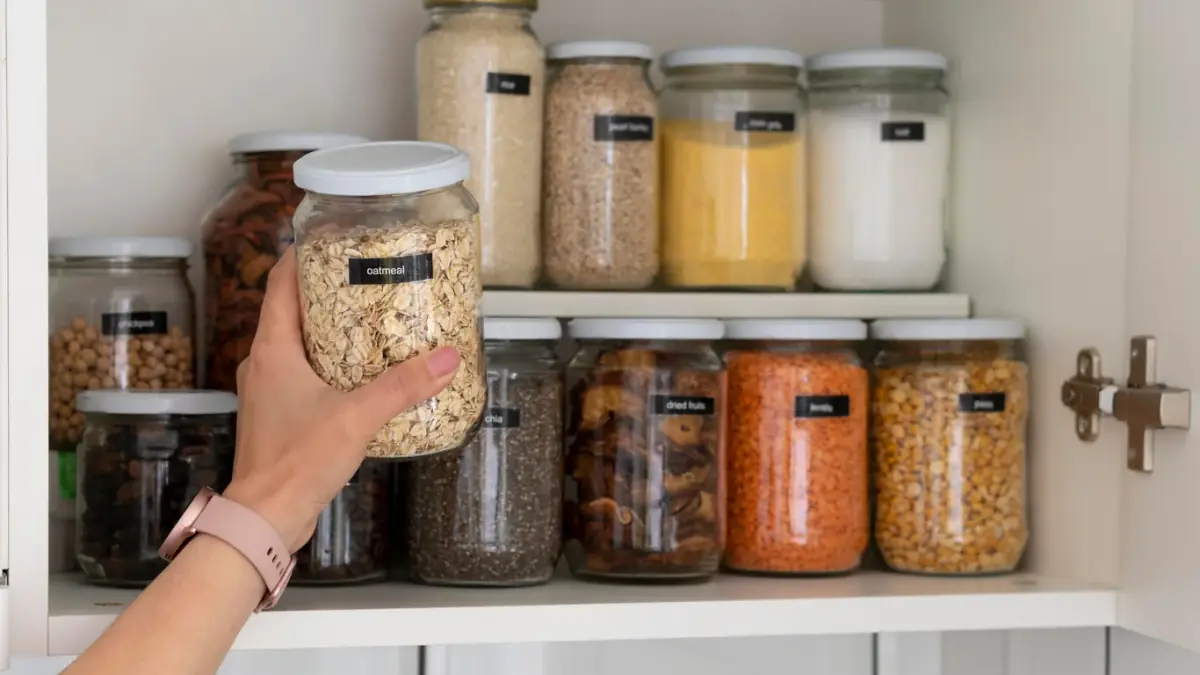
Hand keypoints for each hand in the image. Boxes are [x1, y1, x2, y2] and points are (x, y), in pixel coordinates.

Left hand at [223, 248, 460, 551]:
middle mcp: (263, 364)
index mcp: (272, 349)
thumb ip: (403, 386)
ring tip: (372, 323)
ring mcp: (268, 391)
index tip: (332, 238)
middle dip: (328, 293)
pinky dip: (329, 366)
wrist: (265, 518)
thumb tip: (446, 359)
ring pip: (298, 345)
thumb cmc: (295, 463)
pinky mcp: (279, 416)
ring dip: (330, 331)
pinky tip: (361, 376)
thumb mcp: (357, 417)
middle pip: (291, 310)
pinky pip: (303, 376)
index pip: (281, 283)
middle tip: (367, 279)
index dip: (302, 255)